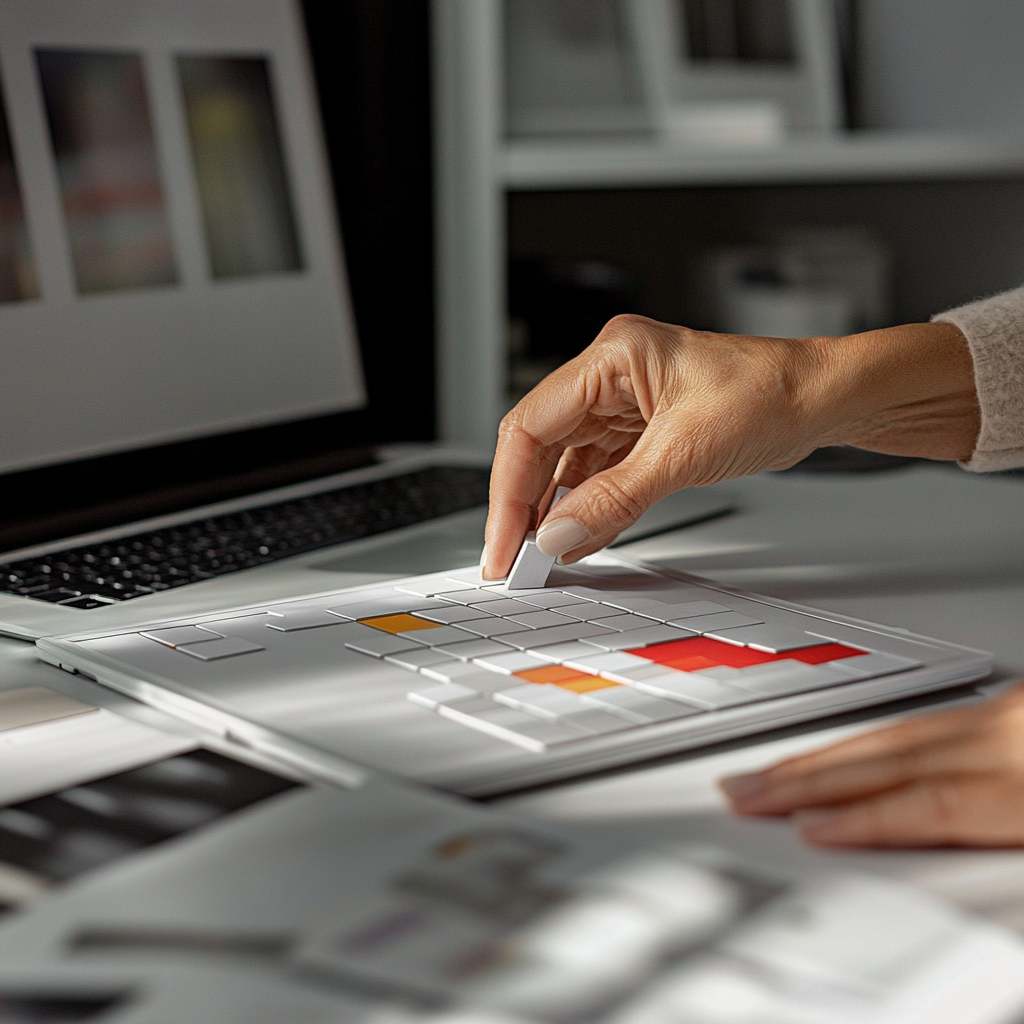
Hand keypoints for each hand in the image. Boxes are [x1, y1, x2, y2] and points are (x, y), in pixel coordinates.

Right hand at [482, 315, 976, 579]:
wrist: (823, 399)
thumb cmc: (770, 394)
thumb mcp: (684, 454)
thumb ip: (613, 499)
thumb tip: (557, 537)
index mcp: (611, 358)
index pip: (531, 426)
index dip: (509, 492)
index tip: (505, 543)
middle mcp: (609, 377)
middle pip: (541, 445)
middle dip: (525, 505)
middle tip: (515, 559)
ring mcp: (623, 403)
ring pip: (566, 462)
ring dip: (555, 510)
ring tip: (543, 556)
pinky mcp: (641, 429)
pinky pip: (597, 472)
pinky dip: (587, 506)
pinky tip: (579, 536)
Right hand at [719, 684, 1023, 847]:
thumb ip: (983, 837)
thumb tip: (923, 864)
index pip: (927, 801)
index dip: (860, 819)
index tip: (804, 830)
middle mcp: (1007, 734)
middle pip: (887, 757)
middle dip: (806, 778)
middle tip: (744, 791)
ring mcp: (1005, 713)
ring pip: (890, 734)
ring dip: (821, 756)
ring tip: (767, 772)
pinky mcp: (1009, 704)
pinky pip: (916, 722)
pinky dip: (864, 739)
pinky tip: (837, 751)